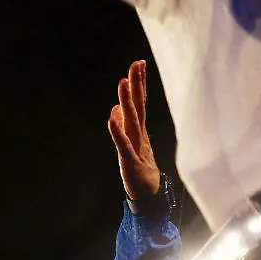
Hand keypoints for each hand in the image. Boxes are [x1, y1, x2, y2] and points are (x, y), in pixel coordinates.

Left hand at [107, 60, 160, 201]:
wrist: (148, 196)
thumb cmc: (140, 170)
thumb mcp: (131, 146)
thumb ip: (124, 126)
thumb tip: (114, 109)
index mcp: (139, 131)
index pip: (140, 103)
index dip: (139, 84)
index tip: (139, 64)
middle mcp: (138, 135)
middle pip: (138, 106)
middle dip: (137, 84)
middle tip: (137, 63)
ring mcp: (136, 147)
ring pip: (132, 120)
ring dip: (127, 101)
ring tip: (124, 82)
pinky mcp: (130, 161)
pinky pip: (122, 144)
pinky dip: (117, 131)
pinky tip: (111, 117)